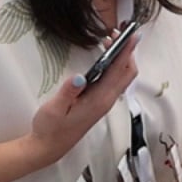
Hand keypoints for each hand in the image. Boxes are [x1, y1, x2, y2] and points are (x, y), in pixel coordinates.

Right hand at [26, 32, 137, 166]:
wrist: (49, 148)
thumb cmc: (50, 128)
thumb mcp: (54, 109)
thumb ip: (67, 93)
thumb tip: (80, 77)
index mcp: (99, 101)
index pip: (118, 72)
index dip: (126, 53)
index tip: (132, 36)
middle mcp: (106, 101)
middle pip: (127, 73)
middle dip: (127, 52)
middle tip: (116, 33)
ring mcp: (104, 102)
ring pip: (121, 77)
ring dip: (121, 58)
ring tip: (110, 40)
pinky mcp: (99, 102)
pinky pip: (113, 81)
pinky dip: (114, 66)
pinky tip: (105, 57)